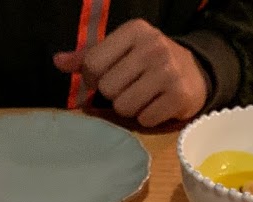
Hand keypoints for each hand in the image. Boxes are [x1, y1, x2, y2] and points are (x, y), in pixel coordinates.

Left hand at [53, 19, 209, 127]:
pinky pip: (144, 120)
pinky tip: (157, 106)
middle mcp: (153, 46)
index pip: (93, 64)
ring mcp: (168, 71)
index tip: (108, 77)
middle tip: (131, 88)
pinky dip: (147, 118)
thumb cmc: (148, 62)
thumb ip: (88, 57)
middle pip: (108, 89)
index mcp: (135, 30)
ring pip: (124, 107)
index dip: (94, 78)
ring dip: (130, 109)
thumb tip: (57, 62)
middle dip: (115, 95)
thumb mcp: (120, 51)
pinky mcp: (179, 96)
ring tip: (143, 97)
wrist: (195, 73)